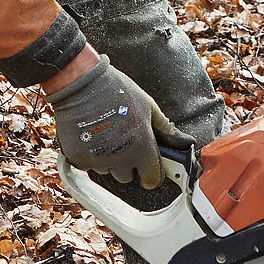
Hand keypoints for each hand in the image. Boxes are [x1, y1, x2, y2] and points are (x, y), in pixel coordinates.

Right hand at [47, 59, 189, 189]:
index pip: (152, 179)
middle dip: (127, 165)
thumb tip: (184, 140)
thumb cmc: (117, 91)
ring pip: (107, 171)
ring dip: (108, 160)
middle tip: (123, 144)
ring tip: (105, 136)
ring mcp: (99, 160)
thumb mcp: (148, 105)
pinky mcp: (79, 158)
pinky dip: (89, 155)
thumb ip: (164, 127)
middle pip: (127, 177)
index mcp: (142, 148)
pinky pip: (88, 165)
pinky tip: (90, 137)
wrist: (83, 84)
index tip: (147, 169)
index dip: (151, 175)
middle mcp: (121, 159)